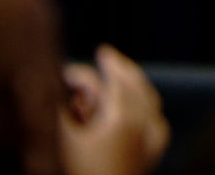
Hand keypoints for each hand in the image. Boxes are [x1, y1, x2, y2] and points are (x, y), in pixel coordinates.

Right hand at [59, 45, 167, 174]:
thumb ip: (58, 107)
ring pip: (151, 104)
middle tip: (110, 57)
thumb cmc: (79, 173)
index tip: (100, 50)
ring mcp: (152, 143)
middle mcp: (145, 126)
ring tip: (124, 79)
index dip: (108, 63)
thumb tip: (58, 78)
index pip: (117, 79)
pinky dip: (149, 111)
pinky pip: (157, 125)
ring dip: (137, 87)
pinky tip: (143, 112)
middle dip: (123, 69)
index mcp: (124, 117)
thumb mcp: (61, 140)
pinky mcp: (151, 159)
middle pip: (138, 87)